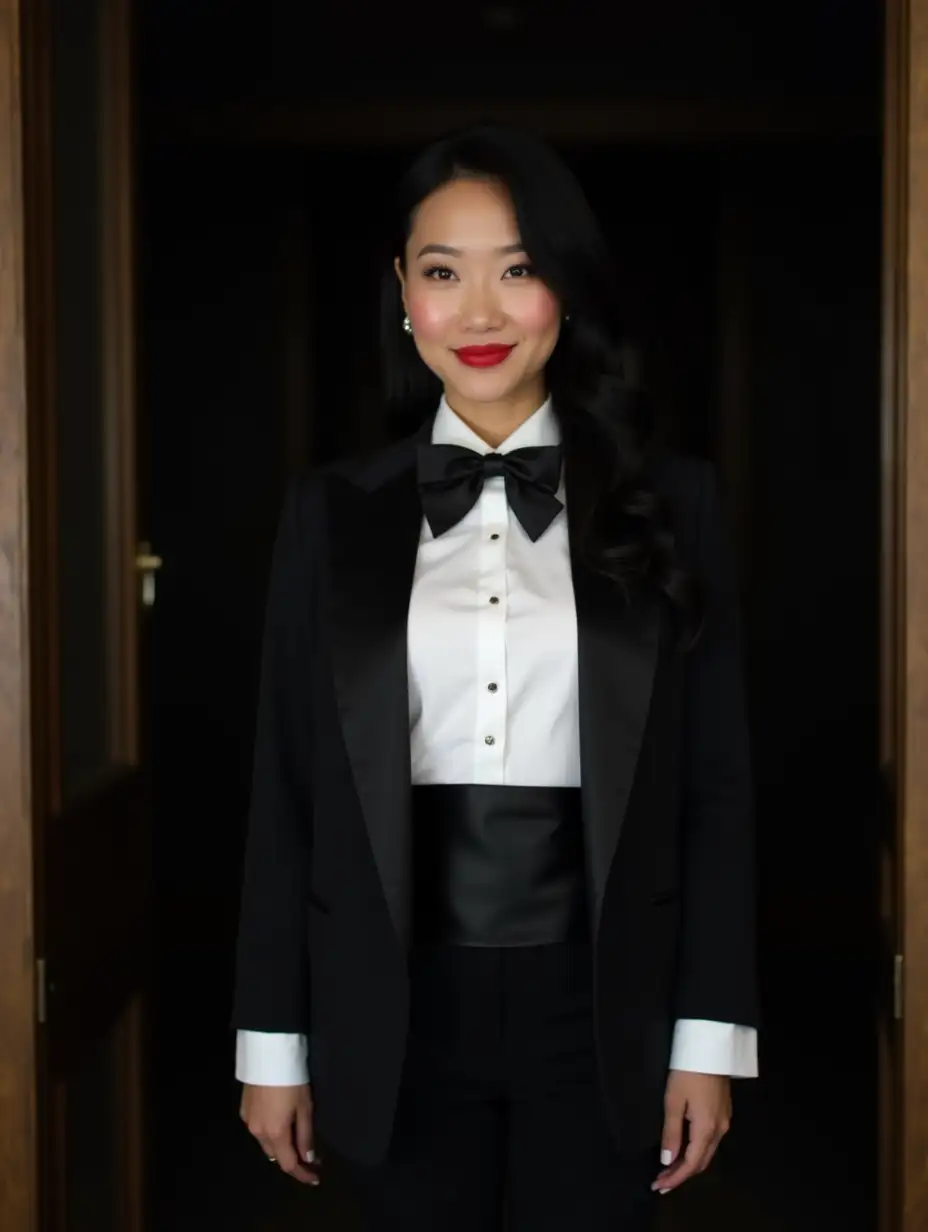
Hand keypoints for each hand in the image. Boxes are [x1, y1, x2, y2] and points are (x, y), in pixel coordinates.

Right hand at [240, 1083, 319, 1184]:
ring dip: (281, 1145)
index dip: (303, 1174)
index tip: (316, 1178)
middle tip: (311, 1155)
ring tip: (297, 1138)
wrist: (267, 1053)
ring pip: (266, 1143)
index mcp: (275, 1134)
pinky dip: (271, 1133)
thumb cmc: (292, 1079)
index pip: (288, 1164)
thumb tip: (308, 1158)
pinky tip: (280, 1123)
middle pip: (276, 1155)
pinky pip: (258, 1130)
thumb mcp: (305, 1106)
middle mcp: (257, 1132)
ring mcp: (248, 1121)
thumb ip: (305, 1135)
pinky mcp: (244, 1109)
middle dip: (292, 1159)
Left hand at [652, 1071, 730, 1193]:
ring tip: (668, 1168)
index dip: (675, 1178)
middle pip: (701, 1162)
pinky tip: (683, 1149)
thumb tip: (667, 1161)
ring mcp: (724, 1120)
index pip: (691, 1164)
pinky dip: (696, 1150)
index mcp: (707, 1130)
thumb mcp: (673, 1101)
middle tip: (660, 1180)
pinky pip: (710, 1140)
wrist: (710, 1047)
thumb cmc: (687, 1072)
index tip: (658, 1187)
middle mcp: (720, 1130)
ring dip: (688, 1163)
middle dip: (681, 1174)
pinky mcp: (723, 1111)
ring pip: (706, 1151)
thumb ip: (671, 1133)